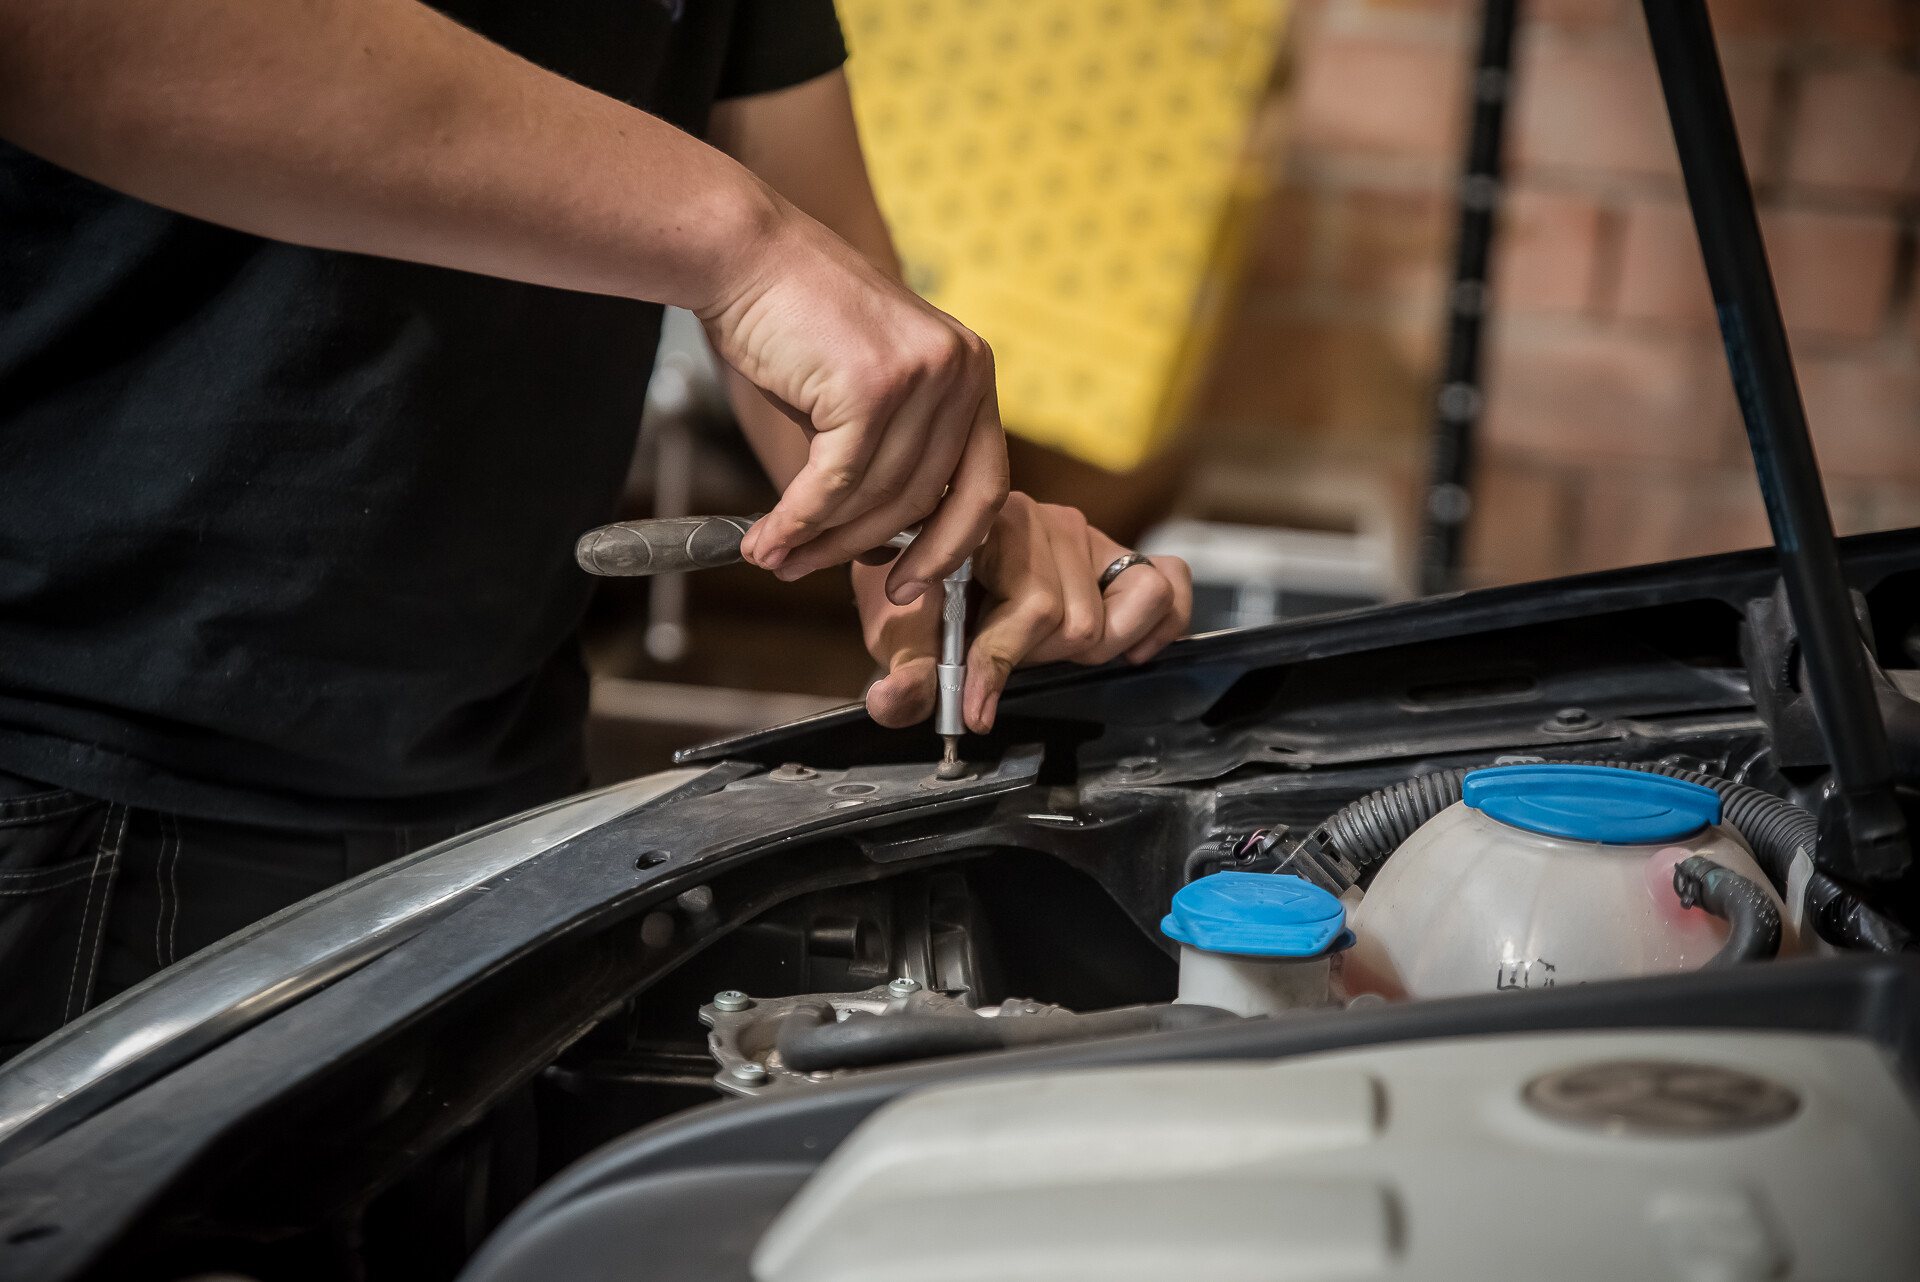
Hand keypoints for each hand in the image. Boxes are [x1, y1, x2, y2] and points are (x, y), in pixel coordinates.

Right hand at [700, 204, 1007, 605]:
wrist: (746, 255)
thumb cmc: (796, 324)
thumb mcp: (863, 394)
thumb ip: (887, 460)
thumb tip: (880, 549)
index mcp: (973, 372)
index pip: (985, 485)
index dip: (950, 546)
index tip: (913, 584)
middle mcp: (962, 371)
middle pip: (925, 499)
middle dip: (867, 549)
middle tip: (815, 573)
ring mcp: (922, 376)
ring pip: (877, 496)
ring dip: (821, 539)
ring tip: (777, 557)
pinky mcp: (872, 386)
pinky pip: (837, 482)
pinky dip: (799, 520)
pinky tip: (768, 539)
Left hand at [856, 493, 1192, 732]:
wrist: (921, 559)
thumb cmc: (914, 595)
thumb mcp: (894, 633)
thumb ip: (901, 672)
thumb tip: (895, 703)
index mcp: (990, 528)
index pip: (1026, 606)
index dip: (1000, 665)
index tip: (975, 712)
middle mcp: (1045, 523)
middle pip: (1079, 620)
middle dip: (1038, 658)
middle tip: (1002, 659)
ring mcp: (1086, 537)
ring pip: (1129, 606)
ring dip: (1095, 644)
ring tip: (1049, 650)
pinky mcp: (1115, 554)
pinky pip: (1168, 580)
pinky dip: (1160, 622)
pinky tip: (1129, 649)